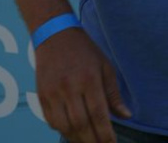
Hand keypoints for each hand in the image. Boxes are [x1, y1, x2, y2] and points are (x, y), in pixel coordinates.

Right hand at [35, 28, 130, 142]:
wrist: (55, 34)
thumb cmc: (85, 51)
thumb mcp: (105, 66)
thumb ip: (114, 94)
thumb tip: (126, 116)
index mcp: (89, 79)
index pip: (99, 114)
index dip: (106, 134)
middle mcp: (70, 87)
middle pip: (81, 124)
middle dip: (92, 141)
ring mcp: (53, 92)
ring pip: (65, 126)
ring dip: (77, 139)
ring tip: (88, 142)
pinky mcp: (42, 95)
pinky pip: (51, 121)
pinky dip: (63, 130)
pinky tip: (72, 132)